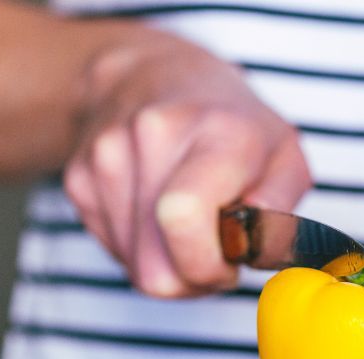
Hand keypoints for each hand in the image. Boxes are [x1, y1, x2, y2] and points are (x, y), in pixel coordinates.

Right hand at [63, 35, 309, 296]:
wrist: (157, 76)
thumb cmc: (233, 126)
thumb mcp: (285, 157)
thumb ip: (281, 213)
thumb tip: (253, 247)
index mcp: (217, 132)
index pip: (183, 217)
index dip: (208, 264)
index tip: (230, 261)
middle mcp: (152, 136)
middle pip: (154, 267)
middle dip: (191, 278)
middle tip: (214, 249)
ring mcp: (106, 156)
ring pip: (133, 267)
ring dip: (167, 262)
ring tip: (187, 224)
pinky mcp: (78, 178)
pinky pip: (113, 250)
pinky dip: (140, 247)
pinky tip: (156, 213)